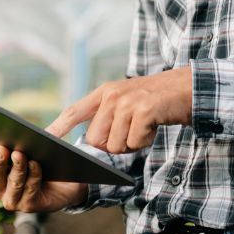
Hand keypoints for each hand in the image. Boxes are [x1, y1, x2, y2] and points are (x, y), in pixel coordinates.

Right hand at [0, 142, 87, 211]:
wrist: (63, 185)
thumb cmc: (42, 162)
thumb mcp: (31, 147)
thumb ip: (26, 138)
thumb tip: (24, 131)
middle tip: (1, 148)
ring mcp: (12, 199)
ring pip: (13, 182)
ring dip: (16, 168)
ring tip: (19, 154)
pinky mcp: (29, 205)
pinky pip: (31, 189)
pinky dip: (33, 175)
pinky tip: (35, 163)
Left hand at [47, 67, 192, 152]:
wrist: (188, 88)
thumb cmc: (156, 101)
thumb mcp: (126, 101)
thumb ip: (107, 116)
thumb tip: (92, 143)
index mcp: (104, 93)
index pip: (74, 111)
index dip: (58, 126)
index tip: (45, 138)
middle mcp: (112, 96)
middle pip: (96, 139)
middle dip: (113, 144)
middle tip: (131, 131)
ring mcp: (127, 102)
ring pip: (115, 145)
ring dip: (131, 144)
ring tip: (143, 127)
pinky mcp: (143, 111)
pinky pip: (134, 142)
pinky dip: (145, 141)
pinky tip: (153, 127)